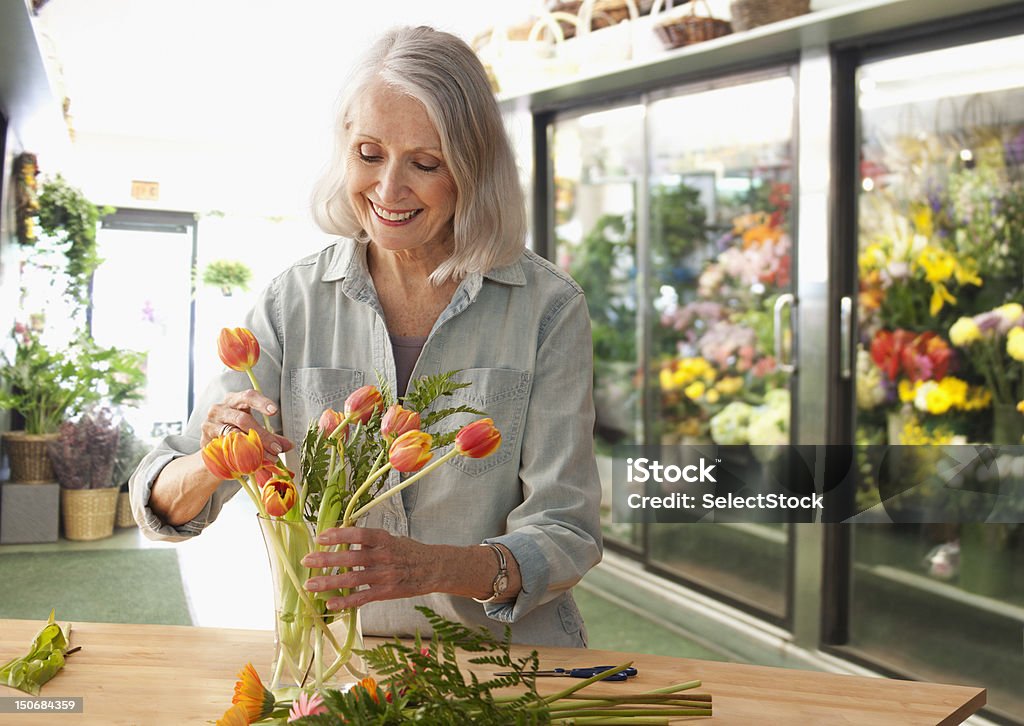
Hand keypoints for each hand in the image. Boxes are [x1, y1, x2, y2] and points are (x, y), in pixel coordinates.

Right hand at [201, 389, 292, 456]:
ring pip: (234, 436)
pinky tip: (251, 462)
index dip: (262, 402)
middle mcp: (220, 408)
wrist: (211, 448)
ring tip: (270, 458)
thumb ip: (271, 436)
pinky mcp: (204, 440)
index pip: (248, 396)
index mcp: (234, 400)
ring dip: (254, 449)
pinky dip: (240, 456)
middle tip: (277, 448)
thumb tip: (289, 445)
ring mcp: (210, 424)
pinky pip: (224, 448)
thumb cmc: (236, 433)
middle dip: (263, 435)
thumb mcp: (253, 430)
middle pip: (242, 419)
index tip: (274, 411)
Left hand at [301, 527, 440, 610]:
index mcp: (384, 539)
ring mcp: (384, 576)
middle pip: (351, 558)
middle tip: (307, 561)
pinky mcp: (386, 592)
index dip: (339, 535)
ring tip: (310, 585)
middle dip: (327, 560)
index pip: (359, 535)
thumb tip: (341, 537)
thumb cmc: (408, 551)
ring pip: (353, 579)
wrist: (433, 568)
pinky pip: (362, 598)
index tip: (320, 537)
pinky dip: (345, 601)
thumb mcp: (391, 539)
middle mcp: (383, 556)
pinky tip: (330, 603)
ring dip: (329, 583)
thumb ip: (369, 541)